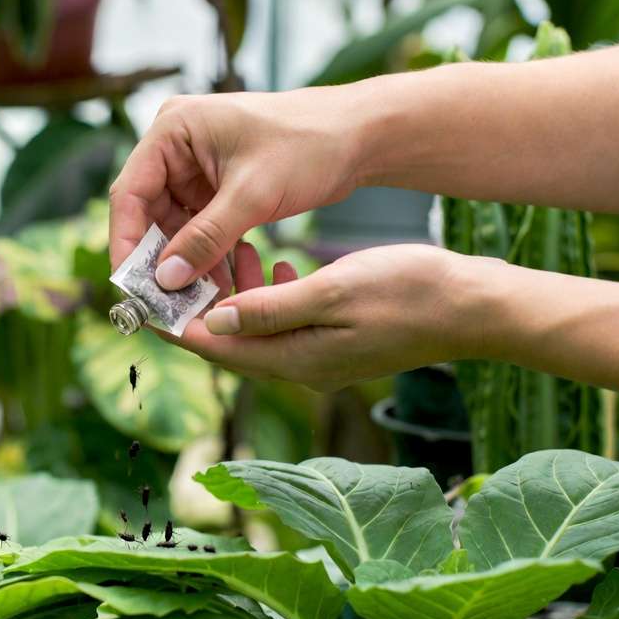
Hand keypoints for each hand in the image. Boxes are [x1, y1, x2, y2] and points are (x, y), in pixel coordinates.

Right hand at [108, 89, 368, 289]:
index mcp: (174, 128)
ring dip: (183, 263)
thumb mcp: (253, 195)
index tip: (131, 286)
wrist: (359, 136)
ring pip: (172, 226)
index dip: (126, 242)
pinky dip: (205, 256)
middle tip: (162, 302)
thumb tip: (165, 280)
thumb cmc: (310, 145)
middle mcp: (176, 145)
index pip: (130, 192)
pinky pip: (198, 228)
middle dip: (157, 259)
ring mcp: (196, 166)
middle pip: (147, 212)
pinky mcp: (216, 185)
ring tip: (193, 301)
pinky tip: (215, 287)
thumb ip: (206, 239)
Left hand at [170, 243, 487, 391]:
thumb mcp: (334, 290)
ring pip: (257, 329)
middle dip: (199, 305)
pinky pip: (286, 323)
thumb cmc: (410, 292)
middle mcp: (302, 367)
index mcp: (296, 360)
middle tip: (174, 266)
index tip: (143, 296)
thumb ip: (270, 308)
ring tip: (225, 252)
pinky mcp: (338, 342)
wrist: (475, 307)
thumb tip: (214, 321)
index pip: (216, 349)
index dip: (176, 322)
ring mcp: (321, 358)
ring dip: (236, 294)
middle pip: (230, 342)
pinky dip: (269, 294)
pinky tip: (272, 260)